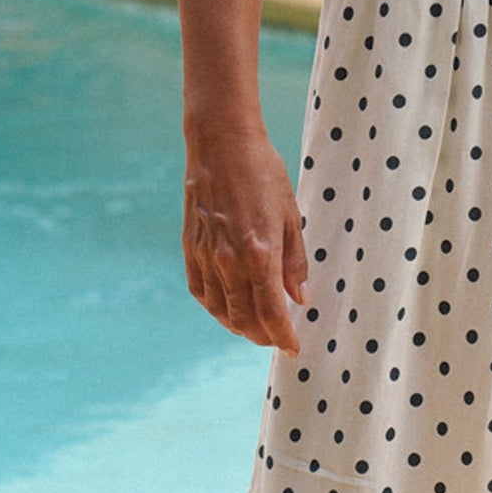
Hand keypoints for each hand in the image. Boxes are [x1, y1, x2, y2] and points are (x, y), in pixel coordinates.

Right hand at [183, 121, 309, 352]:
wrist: (221, 144)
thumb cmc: (262, 173)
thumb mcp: (290, 216)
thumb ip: (295, 262)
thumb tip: (301, 298)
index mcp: (260, 253)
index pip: (272, 312)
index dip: (283, 336)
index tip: (293, 348)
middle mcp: (229, 261)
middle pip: (244, 318)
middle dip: (262, 335)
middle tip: (276, 339)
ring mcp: (206, 255)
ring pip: (220, 309)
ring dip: (238, 325)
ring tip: (253, 329)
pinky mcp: (190, 247)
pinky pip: (200, 290)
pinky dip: (214, 306)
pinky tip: (225, 308)